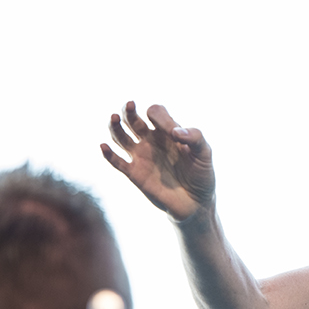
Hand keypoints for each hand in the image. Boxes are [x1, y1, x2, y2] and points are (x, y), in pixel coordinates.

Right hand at [101, 101, 215, 222]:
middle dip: (129, 111)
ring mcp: (142, 156)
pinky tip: (104, 146)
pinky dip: (108, 154)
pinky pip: (117, 161)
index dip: (159, 116)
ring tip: (113, 118)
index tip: (172, 132)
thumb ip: (194, 138)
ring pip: (121, 137)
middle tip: (130, 105)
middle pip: (133, 120)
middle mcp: (152, 141)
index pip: (156, 113)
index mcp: (168, 132)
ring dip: (115, 127)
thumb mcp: (205, 153)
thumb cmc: (202, 175)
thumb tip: (175, 132)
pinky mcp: (135, 173)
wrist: (196, 203)